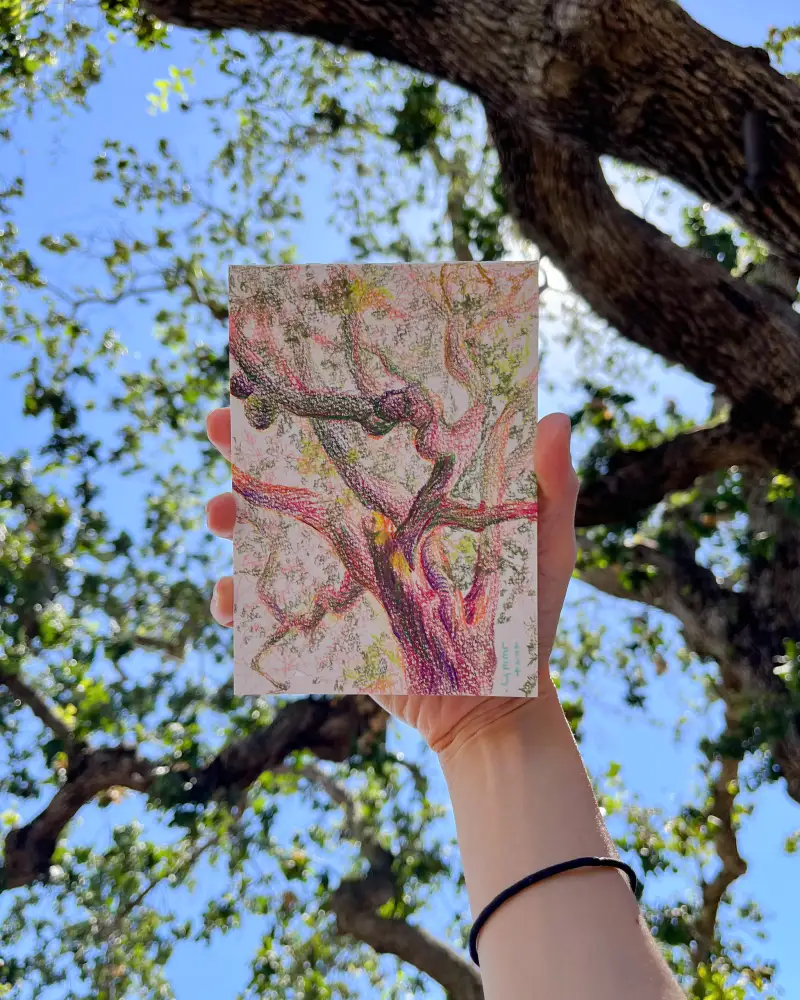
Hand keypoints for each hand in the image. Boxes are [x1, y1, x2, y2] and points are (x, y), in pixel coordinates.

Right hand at [205, 408, 577, 753]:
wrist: (501, 704)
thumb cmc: (530, 620)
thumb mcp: (548, 548)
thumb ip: (552, 489)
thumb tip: (557, 418)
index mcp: (407, 503)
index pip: (355, 444)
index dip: (317, 411)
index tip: (280, 378)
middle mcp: (365, 531)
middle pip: (296, 480)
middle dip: (248, 450)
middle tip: (218, 426)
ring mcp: (340, 578)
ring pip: (268, 539)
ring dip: (230, 519)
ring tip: (214, 511)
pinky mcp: (327, 629)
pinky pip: (267, 614)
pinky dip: (238, 605)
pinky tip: (226, 600)